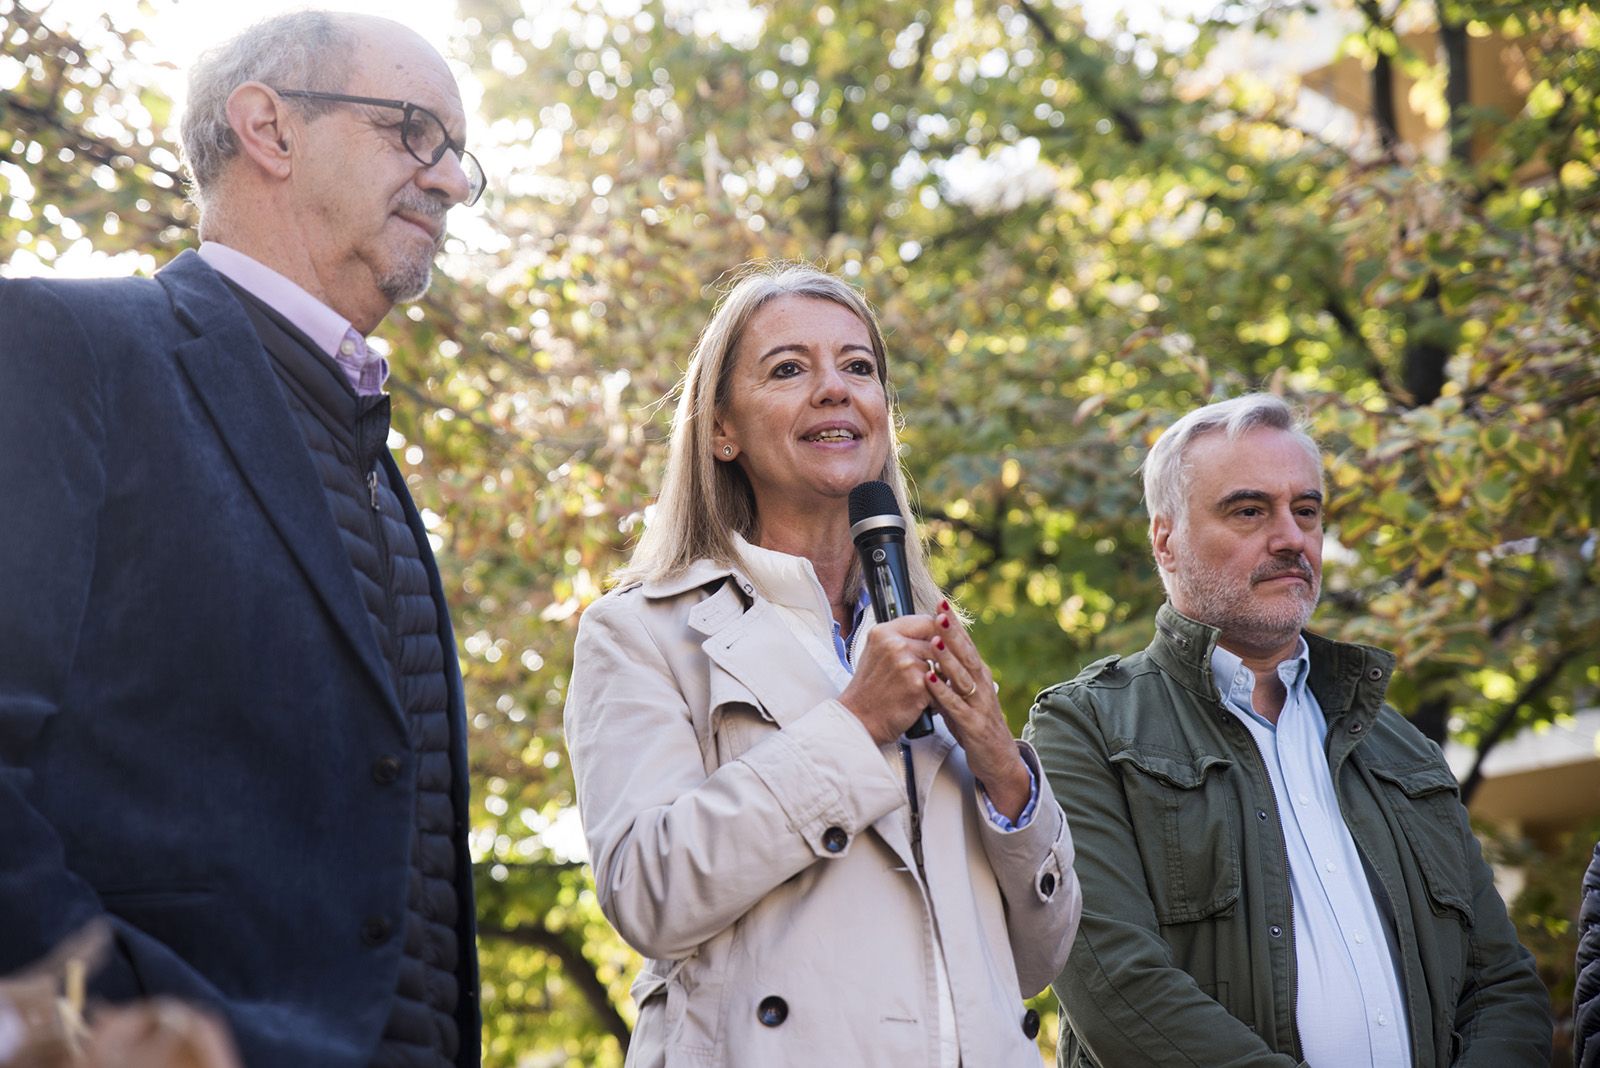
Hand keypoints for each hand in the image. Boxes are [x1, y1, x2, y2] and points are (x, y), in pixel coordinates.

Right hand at [838, 615, 939, 745]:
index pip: (926, 621)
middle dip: (940, 658)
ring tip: (922, 687)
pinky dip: (935, 695)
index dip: (938, 632)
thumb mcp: (877, 652)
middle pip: (938, 643)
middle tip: (933, 671)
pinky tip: (921, 700)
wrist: (860, 719)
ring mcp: (907, 664)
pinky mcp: (918, 685)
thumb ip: (902, 638)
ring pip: (940, 664)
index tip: (942, 642)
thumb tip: (933, 628)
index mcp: (884, 632)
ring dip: (939, 677)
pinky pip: (940, 685)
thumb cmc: (870, 688)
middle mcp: (895, 644)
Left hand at [924, 603, 1030, 820]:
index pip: (966, 644)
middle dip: (953, 633)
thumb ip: (948, 676)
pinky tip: (930, 679)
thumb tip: (929, 652)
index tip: (941, 603)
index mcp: (979, 676)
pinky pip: (956, 705)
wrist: (998, 760)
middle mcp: (982, 686)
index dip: (954, 624)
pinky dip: (943, 691)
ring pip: (963, 677)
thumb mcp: (961, 695)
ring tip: (934, 640)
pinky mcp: (974, 725)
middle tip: (939, 612)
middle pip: (967, 654)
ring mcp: (979, 704)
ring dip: (948, 658)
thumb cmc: (975, 724)